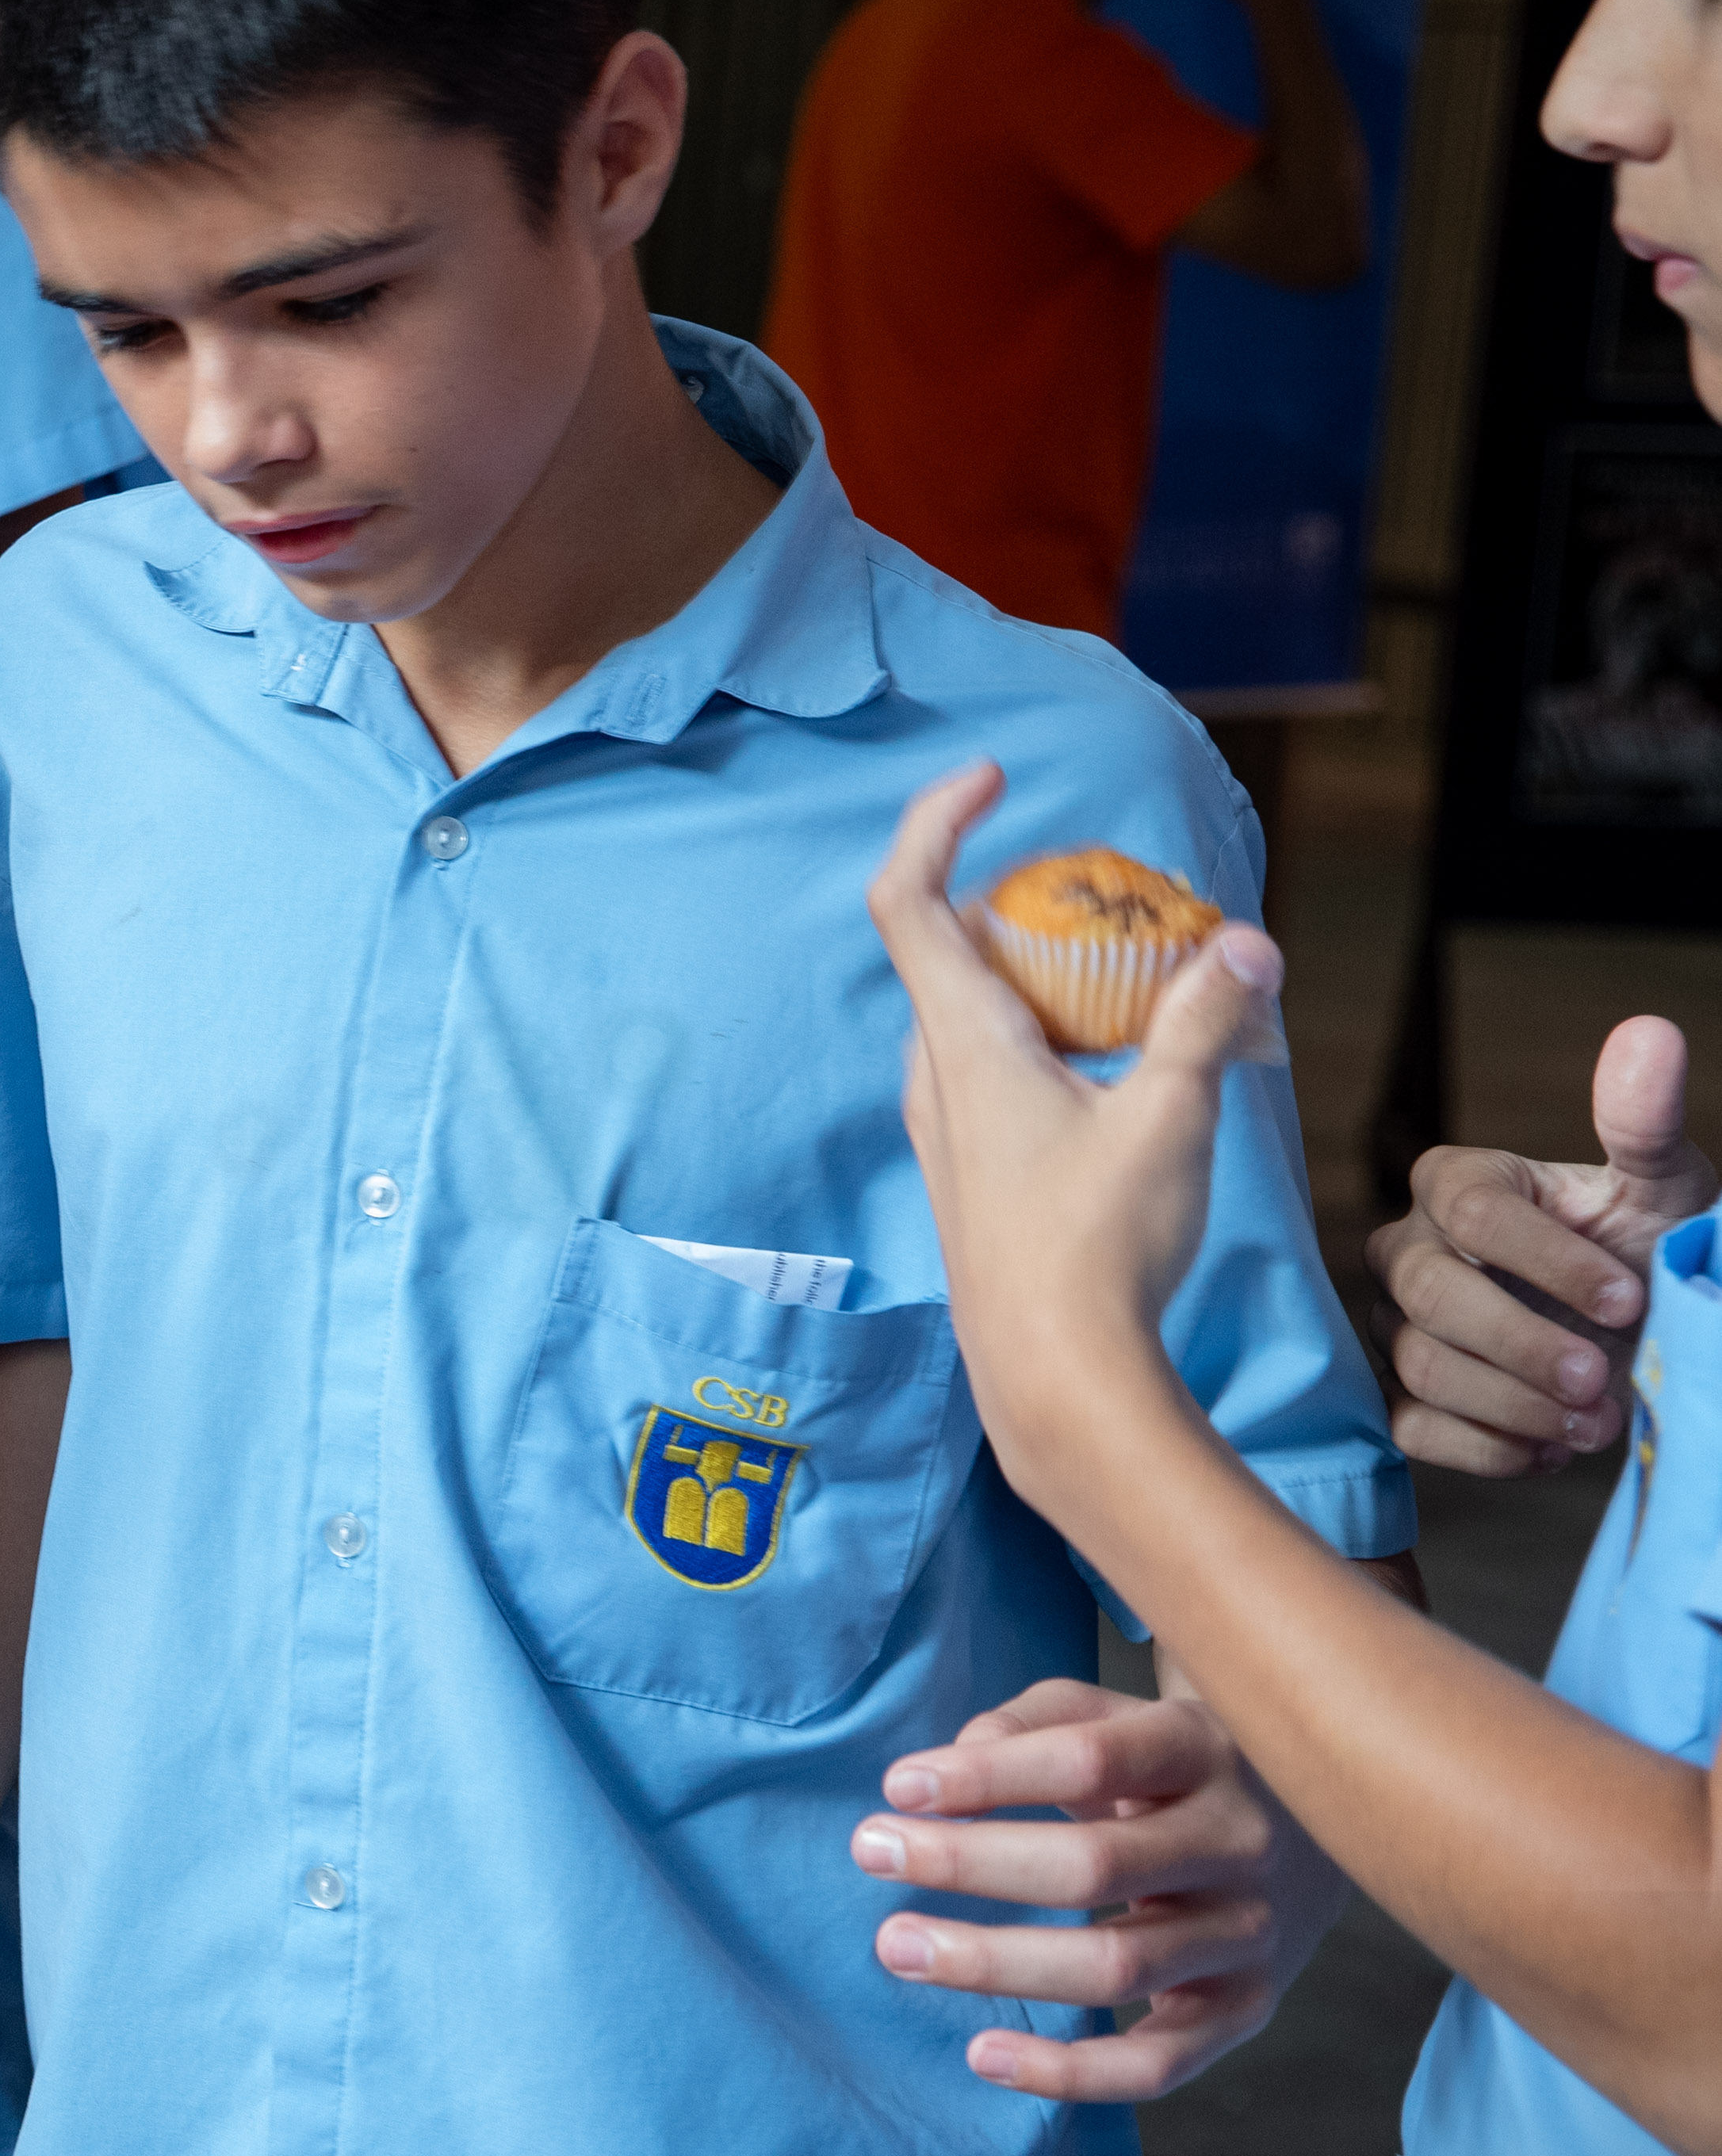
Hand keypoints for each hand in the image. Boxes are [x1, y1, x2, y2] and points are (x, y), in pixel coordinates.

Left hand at [854, 1678, 1339, 2098]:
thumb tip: (941, 1776)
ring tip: (895, 1947)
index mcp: (1201, 1749)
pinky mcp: (1246, 2008)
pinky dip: (1072, 2074)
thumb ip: (1028, 1723)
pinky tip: (982, 2056)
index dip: (988, 1773)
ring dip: (994, 1963)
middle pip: (1095, 1864)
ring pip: (1117, 1965)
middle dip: (970, 1864)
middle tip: (867, 1851)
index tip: (897, 1786)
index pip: (1090, 1758)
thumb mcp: (1113, 1713)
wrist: (1312, 1826)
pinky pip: (1160, 2064)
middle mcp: (1239, 1843)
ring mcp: (1250, 1934)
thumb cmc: (1167, 1764)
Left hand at [868, 763, 1289, 1460]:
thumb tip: (1247, 944)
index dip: (934, 822)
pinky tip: (1127, 1066)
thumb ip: (1203, 1022)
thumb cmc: (1100, 1253)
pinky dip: (1052, 1035)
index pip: (908, 899)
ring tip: (1140, 978)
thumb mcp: (1170, 1119)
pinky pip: (997, 1067)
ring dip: (1045, 975)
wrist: (1055, 1379)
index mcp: (962, 1044)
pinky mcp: (973, 1168)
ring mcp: (947, 1126)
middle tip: (1119, 900)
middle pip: (954, 948)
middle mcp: (936, 1076)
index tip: (990, 776)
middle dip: (1027, 903)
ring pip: (979, 1012)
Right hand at [1369, 1016, 1707, 1475]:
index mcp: (1459, 1182)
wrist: (1644, 1334)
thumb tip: (1651, 1033)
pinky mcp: (1402, 1394)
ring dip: (1513, 1405)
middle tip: (1601, 1380)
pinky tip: (1552, 1450)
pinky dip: (1486, 1448)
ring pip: (1419, 1365)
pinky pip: (1413, 1428)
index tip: (1630, 1300)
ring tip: (1596, 1422)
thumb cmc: (1648, 1250)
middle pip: (1431, 1296)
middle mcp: (1409, 1248)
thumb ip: (1644, 1121)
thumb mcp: (1664, 1187)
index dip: (1551, 1263)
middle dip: (1521, 1344)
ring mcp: (1397, 1323)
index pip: (1477, 1217)